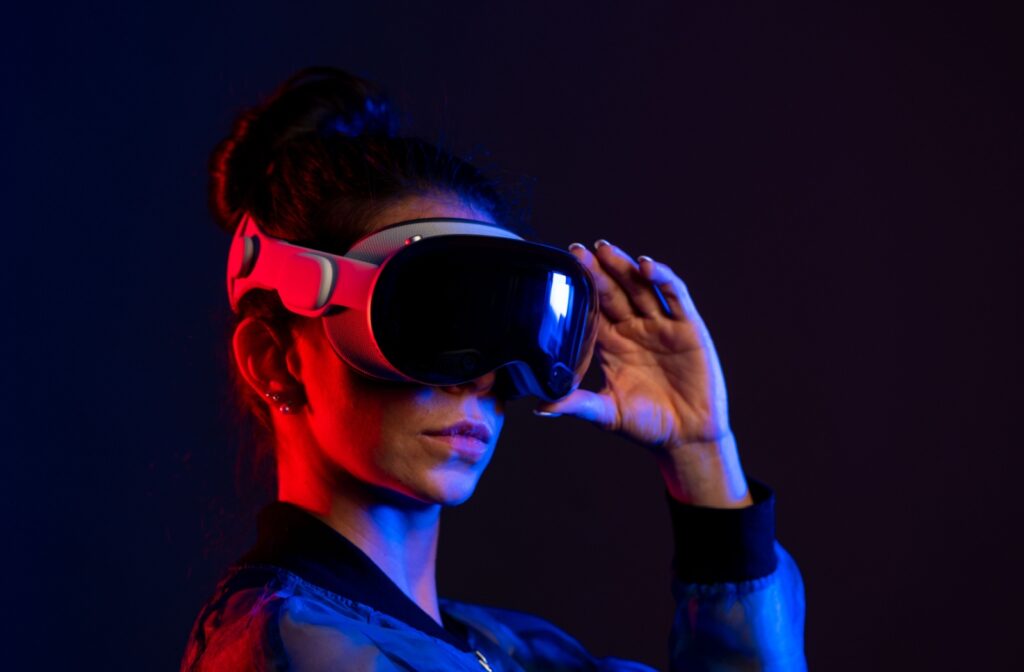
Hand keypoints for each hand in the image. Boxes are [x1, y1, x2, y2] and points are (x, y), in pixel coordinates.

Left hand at [534, 240, 751, 506]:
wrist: (687, 438)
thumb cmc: (646, 426)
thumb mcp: (606, 414)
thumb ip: (575, 404)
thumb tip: (540, 407)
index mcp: (612, 344)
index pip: (592, 308)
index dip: (580, 288)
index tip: (561, 269)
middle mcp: (634, 330)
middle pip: (613, 291)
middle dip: (597, 269)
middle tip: (577, 249)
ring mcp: (661, 326)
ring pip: (640, 287)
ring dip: (624, 266)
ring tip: (605, 249)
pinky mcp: (687, 328)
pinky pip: (674, 296)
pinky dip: (663, 278)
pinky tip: (646, 266)